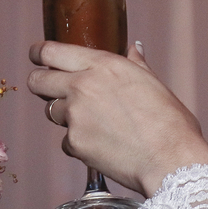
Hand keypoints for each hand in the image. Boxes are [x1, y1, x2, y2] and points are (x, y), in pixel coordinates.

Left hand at [27, 41, 207, 196]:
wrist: (170, 160)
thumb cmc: (170, 122)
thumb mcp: (154, 84)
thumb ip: (136, 65)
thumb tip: (134, 48)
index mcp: (103, 65)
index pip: (52, 52)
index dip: (39, 53)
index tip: (36, 55)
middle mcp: (82, 86)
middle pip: (38, 80)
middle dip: (40, 83)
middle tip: (50, 88)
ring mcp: (75, 116)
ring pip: (52, 111)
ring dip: (65, 116)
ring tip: (94, 123)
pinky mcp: (74, 144)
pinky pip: (66, 140)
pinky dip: (78, 142)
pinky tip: (101, 144)